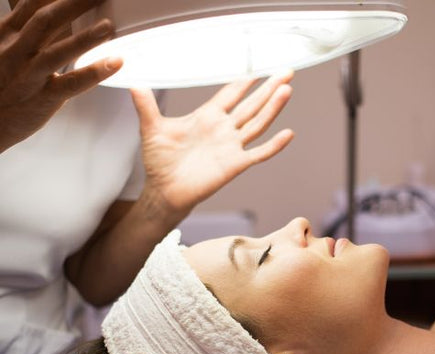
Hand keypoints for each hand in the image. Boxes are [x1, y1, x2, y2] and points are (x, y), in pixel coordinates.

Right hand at [0, 0, 121, 152]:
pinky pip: (72, 83)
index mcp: (7, 34)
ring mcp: (31, 74)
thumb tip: (54, 18)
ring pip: (59, 50)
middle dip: (74, 4)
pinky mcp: (44, 97)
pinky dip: (95, 72)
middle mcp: (18, 50)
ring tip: (109, 25)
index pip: (32, 4)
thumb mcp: (4, 50)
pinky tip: (115, 62)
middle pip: (48, 19)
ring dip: (87, 36)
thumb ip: (26, 34)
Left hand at [131, 71, 294, 222]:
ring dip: (272, 107)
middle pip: (251, 105)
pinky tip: (288, 133)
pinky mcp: (235, 164)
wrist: (164, 190)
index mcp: (207, 117)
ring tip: (286, 90)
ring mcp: (231, 146)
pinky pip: (258, 153)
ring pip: (257, 123)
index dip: (244, 81)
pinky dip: (274, 145)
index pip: (230, 94)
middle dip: (268, 88)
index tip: (257, 67)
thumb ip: (146, 105)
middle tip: (286, 72)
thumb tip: (132, 82)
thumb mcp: (151, 128)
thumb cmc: (159, 162)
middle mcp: (223, 129)